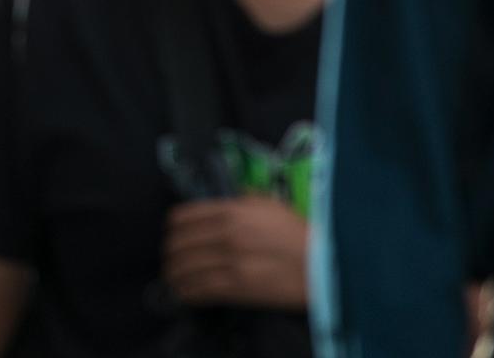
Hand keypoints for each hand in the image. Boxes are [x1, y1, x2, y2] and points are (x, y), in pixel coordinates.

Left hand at [162, 196, 307, 310]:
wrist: (323, 266)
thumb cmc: (299, 234)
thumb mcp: (271, 205)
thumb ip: (243, 201)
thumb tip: (225, 200)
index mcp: (232, 211)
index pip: (183, 217)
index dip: (172, 227)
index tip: (171, 234)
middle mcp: (226, 234)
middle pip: (179, 243)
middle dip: (170, 253)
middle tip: (170, 259)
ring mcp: (231, 262)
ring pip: (186, 268)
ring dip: (174, 274)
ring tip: (172, 278)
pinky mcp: (238, 288)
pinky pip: (200, 290)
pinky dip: (187, 292)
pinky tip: (184, 293)